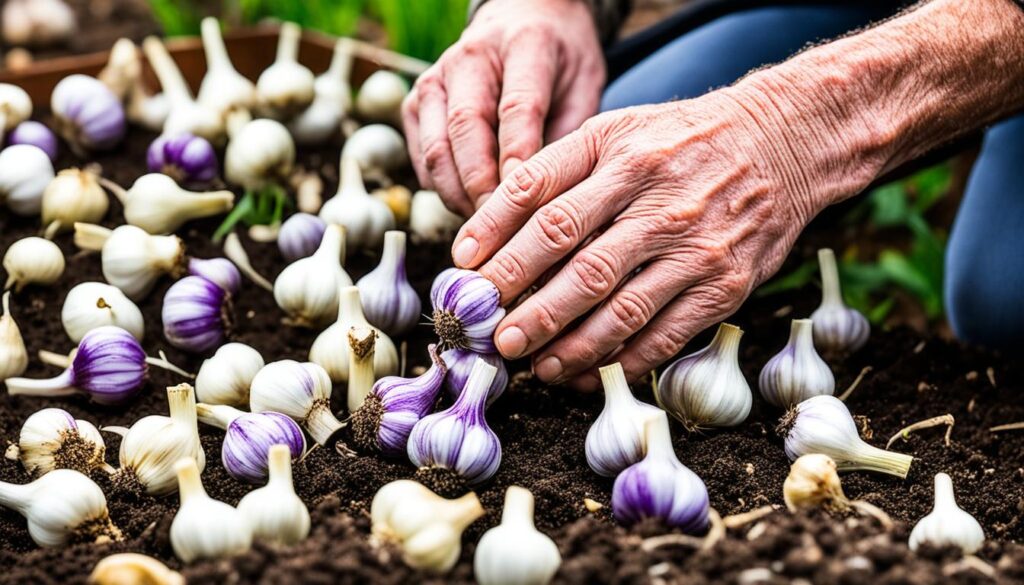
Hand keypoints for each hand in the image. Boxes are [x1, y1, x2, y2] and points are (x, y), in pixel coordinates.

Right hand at [402, 0, 604, 215]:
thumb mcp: (585, 84)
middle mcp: (469, 59)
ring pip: (437, 151)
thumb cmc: (560, 60)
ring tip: (488, 230)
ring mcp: (434, 81)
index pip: (516, 108)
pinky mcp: (416, 104)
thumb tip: (552, 199)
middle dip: (482, 188)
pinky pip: (424, 161)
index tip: (525, 203)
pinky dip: (444, 192)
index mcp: (523, 44)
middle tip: (504, 232)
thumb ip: (571, 135)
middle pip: (466, 131)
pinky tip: (472, 211)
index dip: (517, 159)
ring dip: (459, 197)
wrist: (521, 20)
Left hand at [450, 89, 830, 390]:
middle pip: (581, 266)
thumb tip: (489, 225)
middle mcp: (660, 202)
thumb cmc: (681, 139)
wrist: (783, 143)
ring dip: (572, 346)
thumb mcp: (615, 130)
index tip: (464, 271)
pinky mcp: (725, 285)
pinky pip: (666, 335)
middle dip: (530, 309)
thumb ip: (554, 171)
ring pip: (622, 309)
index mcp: (623, 158)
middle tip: (495, 337)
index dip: (498, 241)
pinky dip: (624, 360)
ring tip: (535, 366)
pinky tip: (590, 373)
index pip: (546, 205)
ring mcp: (696, 248)